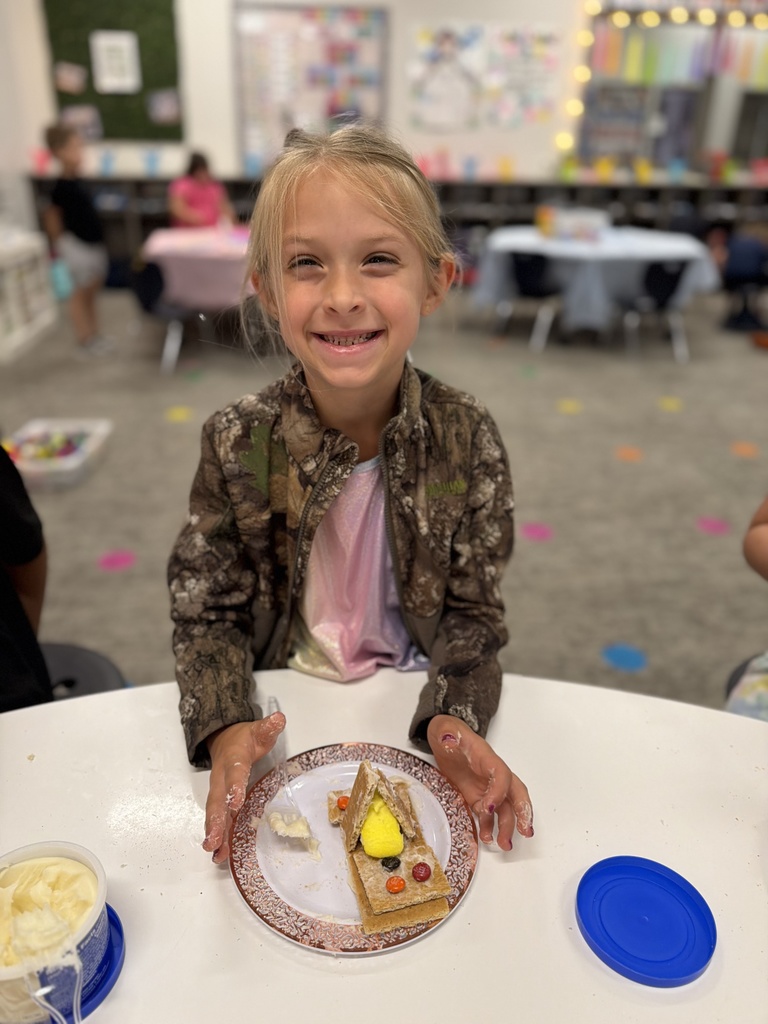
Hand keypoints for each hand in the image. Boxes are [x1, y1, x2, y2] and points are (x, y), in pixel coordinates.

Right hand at [203, 713, 284, 863]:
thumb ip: (268, 727)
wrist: (224, 739)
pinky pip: (217, 819)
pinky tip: (218, 854)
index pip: (234, 772)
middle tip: (214, 839)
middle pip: (217, 800)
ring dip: (214, 832)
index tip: (236, 803)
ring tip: (213, 851)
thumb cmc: (243, 739)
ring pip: (214, 813)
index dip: (234, 787)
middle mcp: (221, 777)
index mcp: (233, 759)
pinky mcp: (220, 801)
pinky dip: (218, 836)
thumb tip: (279, 719)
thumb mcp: (258, 730)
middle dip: (215, 820)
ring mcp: (218, 790)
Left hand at [427, 713, 532, 851]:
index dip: (499, 791)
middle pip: (515, 793)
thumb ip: (448, 735)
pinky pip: (489, 814)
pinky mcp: (478, 796)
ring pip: (505, 808)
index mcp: (488, 759)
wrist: (445, 740)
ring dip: (507, 826)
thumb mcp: (447, 731)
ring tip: (504, 844)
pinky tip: (487, 838)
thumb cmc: (450, 735)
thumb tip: (448, 738)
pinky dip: (489, 827)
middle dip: (523, 811)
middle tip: (526, 830)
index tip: (489, 807)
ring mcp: (487, 787)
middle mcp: (492, 775)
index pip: (501, 774)